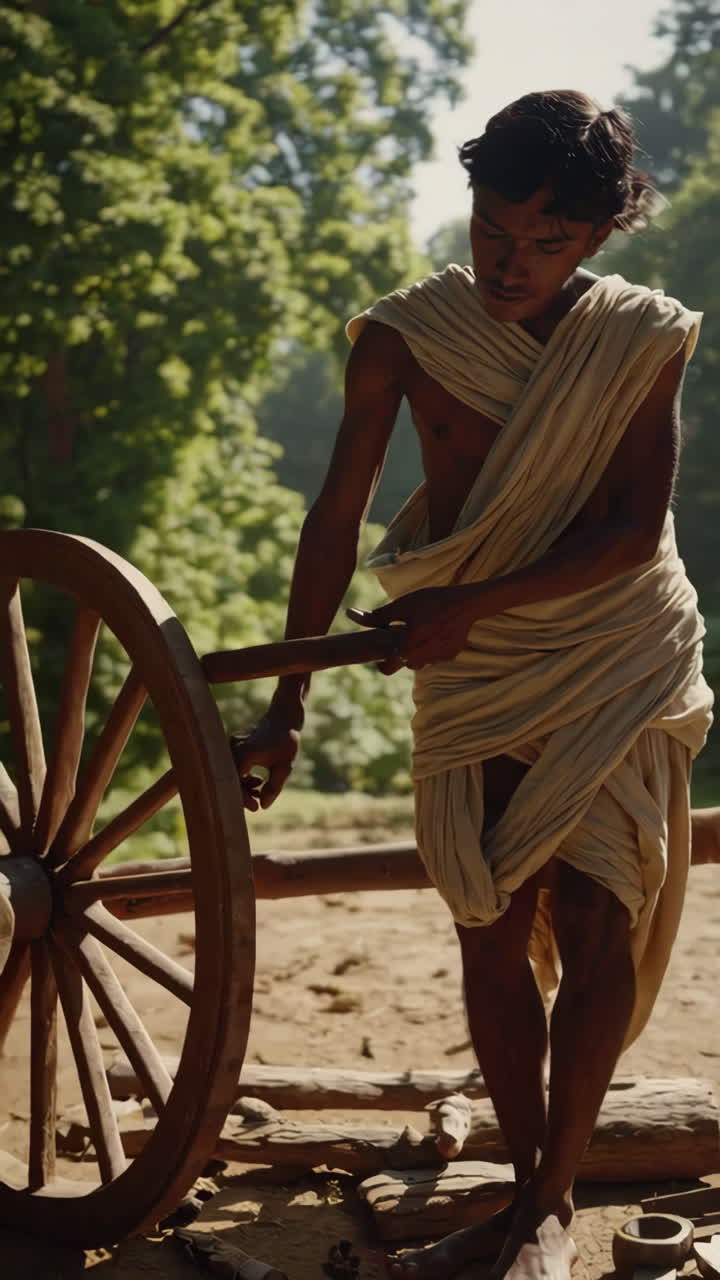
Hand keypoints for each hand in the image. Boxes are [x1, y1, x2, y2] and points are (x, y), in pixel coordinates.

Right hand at [230, 706, 300, 810]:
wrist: (284, 716)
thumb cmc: (287, 741)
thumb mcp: (284, 767)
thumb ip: (273, 788)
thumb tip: (263, 806)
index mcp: (244, 754)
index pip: (235, 783)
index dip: (243, 799)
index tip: (256, 808)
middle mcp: (233, 748)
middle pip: (230, 778)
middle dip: (243, 794)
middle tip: (257, 803)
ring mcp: (232, 744)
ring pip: (231, 772)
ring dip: (243, 784)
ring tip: (260, 789)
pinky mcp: (235, 744)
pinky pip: (233, 764)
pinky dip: (243, 775)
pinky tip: (257, 780)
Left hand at [347, 587, 473, 669]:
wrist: (466, 603)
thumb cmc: (431, 601)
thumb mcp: (402, 605)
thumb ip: (377, 616)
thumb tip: (351, 615)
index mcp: (408, 646)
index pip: (388, 668)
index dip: (382, 665)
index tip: (382, 657)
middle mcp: (424, 657)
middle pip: (405, 663)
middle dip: (403, 654)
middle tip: (405, 636)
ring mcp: (440, 658)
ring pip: (421, 661)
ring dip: (418, 651)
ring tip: (421, 632)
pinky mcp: (452, 655)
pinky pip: (437, 656)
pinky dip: (434, 647)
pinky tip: (438, 631)